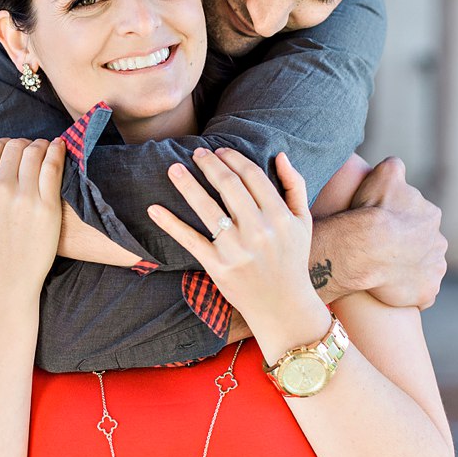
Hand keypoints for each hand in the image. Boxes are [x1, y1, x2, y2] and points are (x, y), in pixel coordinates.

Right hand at [0, 139, 63, 290]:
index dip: (5, 146)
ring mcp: (24, 196)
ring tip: (47, 149)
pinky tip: (60, 148)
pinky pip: (54, 166)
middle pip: (16, 146)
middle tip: (33, 150)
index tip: (14, 152)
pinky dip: (58, 151)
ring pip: (35, 152)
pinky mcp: (47, 206)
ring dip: (42, 145)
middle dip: (25, 144)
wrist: (4, 281)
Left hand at [148, 148, 325, 339]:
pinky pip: (190, 240)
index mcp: (279, 216)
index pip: (253, 176)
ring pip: (206, 208)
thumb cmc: (292, 259)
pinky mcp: (217, 266)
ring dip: (187, 184)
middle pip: (228, 186)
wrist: (283, 305)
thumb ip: (295, 186)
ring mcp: (236, 249)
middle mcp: (259, 230)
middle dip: (209, 164)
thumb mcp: (303, 221)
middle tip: (196, 153)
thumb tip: (279, 154)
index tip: (221, 150)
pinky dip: (170, 223)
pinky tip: (154, 209)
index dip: (234, 158)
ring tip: (173, 168)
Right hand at [348, 157, 446, 308]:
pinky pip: (422, 293)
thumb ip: (394, 166)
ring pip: (424, 269)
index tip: (383, 227)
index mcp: (431, 215)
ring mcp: (435, 269)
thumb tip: (397, 165)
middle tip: (383, 252)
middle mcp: (439, 242)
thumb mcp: (384, 174)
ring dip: (410, 271)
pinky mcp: (428, 292)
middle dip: (409, 248)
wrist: (368, 249)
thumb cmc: (373, 210)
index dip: (400, 224)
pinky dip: (410, 292)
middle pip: (424, 244)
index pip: (418, 218)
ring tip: (385, 273)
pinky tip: (392, 290)